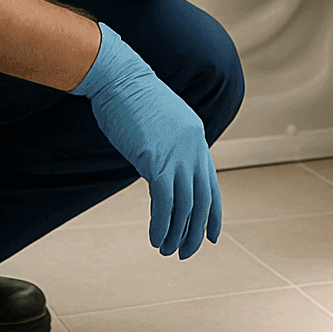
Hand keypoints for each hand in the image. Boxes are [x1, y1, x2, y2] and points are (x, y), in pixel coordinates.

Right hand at [71, 21, 220, 257]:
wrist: (119, 78)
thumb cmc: (130, 97)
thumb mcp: (159, 123)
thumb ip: (167, 145)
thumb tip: (161, 168)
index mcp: (196, 138)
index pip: (211, 183)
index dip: (213, 212)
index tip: (212, 235)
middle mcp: (194, 148)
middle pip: (202, 200)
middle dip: (196, 231)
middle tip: (186, 253)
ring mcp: (177, 155)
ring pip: (185, 206)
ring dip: (177, 233)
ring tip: (168, 251)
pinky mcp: (157, 161)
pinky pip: (164, 203)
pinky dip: (162, 225)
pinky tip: (156, 239)